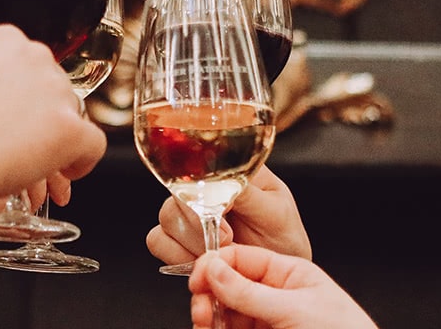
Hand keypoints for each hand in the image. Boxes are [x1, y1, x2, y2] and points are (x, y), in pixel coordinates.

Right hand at [0, 25, 104, 203]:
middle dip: (43, 119)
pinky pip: (93, 145)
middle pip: (56, 90)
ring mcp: (55, 92)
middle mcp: (35, 57)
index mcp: (6, 39)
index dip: (28, 97)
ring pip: (73, 117)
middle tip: (22, 146)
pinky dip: (82, 163)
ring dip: (57, 141)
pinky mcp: (69, 128)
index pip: (34, 66)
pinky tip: (63, 173)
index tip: (16, 116)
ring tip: (31, 164)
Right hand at [147, 165, 308, 262]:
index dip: (206, 192)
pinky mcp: (177, 238)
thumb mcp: (276, 213)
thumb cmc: (283, 238)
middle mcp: (205, 187)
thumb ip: (248, 194)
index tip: (224, 214)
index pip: (199, 164)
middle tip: (228, 239)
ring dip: (190, 242)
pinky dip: (176, 255)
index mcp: (231, 169)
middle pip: (177, 192)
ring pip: (166, 218)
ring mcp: (188, 212)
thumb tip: (219, 181)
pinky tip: (200, 260)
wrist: (277, 275)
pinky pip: (157, 240)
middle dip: (199, 224)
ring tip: (219, 253)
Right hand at [188, 245, 375, 328]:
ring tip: (206, 327)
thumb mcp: (295, 309)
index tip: (198, 282)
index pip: (241, 258)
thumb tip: (214, 270)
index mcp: (288, 274)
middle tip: (201, 312)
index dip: (214, 265)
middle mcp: (274, 294)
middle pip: (226, 286)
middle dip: (208, 297)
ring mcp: (267, 320)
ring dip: (209, 318)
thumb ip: (250, 292)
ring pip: (224, 313)